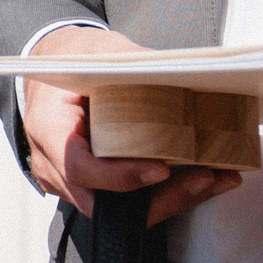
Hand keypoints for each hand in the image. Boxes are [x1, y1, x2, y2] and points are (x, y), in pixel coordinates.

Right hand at [21, 26, 242, 223]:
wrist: (57, 75)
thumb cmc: (75, 62)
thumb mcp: (99, 53)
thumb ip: (131, 63)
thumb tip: (177, 69)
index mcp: (48, 128)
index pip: (78, 166)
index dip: (119, 176)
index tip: (162, 168)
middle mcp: (52, 163)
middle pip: (101, 202)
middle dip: (159, 199)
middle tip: (203, 179)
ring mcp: (68, 182)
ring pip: (118, 210)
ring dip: (171, 200)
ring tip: (214, 179)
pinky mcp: (90, 188)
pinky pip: (125, 204)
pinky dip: (165, 196)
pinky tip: (202, 180)